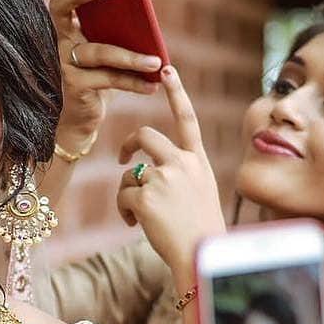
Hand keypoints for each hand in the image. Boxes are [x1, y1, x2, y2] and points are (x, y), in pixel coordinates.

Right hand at [49, 0, 160, 154]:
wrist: (80, 120)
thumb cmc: (96, 79)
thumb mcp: (104, 48)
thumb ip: (112, 27)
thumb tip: (141, 7)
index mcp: (67, 27)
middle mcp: (58, 40)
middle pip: (61, 10)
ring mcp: (63, 63)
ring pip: (99, 51)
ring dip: (131, 57)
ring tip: (156, 61)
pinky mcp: (74, 86)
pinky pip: (108, 80)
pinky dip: (133, 83)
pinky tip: (152, 85)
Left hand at [115, 66, 226, 285]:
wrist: (200, 254)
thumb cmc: (199, 229)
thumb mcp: (199, 192)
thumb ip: (179, 174)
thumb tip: (142, 172)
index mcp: (198, 161)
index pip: (187, 119)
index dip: (176, 92)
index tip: (167, 69)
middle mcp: (182, 163)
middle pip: (145, 136)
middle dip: (129, 145)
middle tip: (123, 160)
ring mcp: (164, 178)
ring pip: (130, 173)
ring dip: (128, 194)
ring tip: (141, 217)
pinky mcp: (146, 197)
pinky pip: (122, 195)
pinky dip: (124, 212)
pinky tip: (137, 225)